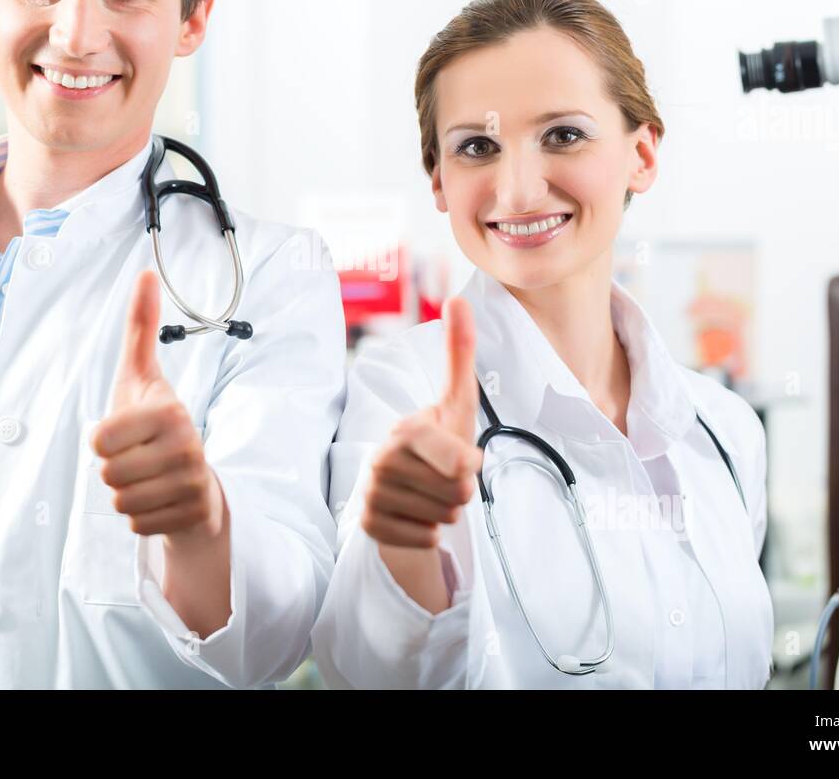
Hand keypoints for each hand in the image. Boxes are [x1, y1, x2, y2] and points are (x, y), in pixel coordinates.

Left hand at [92, 269, 224, 543]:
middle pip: (107, 473)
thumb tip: (145, 273)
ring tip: (149, 478)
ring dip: (126, 494)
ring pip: (119, 501)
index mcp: (170, 411)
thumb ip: (140, 327)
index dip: (103, 440)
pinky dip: (142, 516)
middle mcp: (187, 447)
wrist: (196, 480)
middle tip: (139, 458)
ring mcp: (192, 484)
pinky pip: (136, 524)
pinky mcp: (192, 515)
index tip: (126, 433)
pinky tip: (160, 500)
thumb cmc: (157, 424)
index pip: (99, 440)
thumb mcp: (141, 377)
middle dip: (115, 469)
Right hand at [361, 296, 481, 547]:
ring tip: (430, 493)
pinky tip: (416, 513)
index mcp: (406, 430)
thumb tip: (458, 298)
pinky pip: (425, 539)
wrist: (402, 487)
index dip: (468, 464)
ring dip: (446, 511)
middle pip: (456, 494)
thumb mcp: (455, 403)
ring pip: (443, 518)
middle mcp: (382, 460)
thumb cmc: (437, 443)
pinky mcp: (370, 525)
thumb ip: (459, 353)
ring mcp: (372, 494)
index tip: (466, 460)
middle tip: (443, 477)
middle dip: (460, 490)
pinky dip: (429, 532)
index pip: (456, 461)